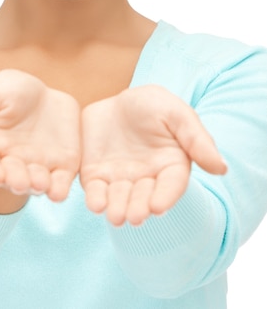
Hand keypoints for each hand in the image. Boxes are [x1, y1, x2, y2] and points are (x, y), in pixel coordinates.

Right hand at [0, 69, 80, 201]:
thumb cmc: (11, 92)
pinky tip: (59, 193)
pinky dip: (59, 191)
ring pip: (35, 184)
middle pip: (10, 178)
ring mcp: (36, 168)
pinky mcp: (60, 168)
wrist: (46, 95)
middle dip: (15, 181)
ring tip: (39, 183)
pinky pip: (60, 184)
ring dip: (36, 187)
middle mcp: (11, 163)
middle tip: (19, 182)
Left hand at [80, 85, 226, 226]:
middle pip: (144, 198)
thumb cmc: (153, 105)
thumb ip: (196, 139)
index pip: (171, 186)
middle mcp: (146, 178)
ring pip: (119, 199)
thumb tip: (221, 168)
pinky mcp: (96, 176)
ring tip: (115, 215)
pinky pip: (96, 191)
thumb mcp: (176, 113)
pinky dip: (96, 199)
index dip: (165, 197)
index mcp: (171, 166)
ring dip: (117, 209)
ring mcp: (121, 180)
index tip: (158, 207)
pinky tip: (95, 204)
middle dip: (139, 208)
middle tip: (134, 216)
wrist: (117, 100)